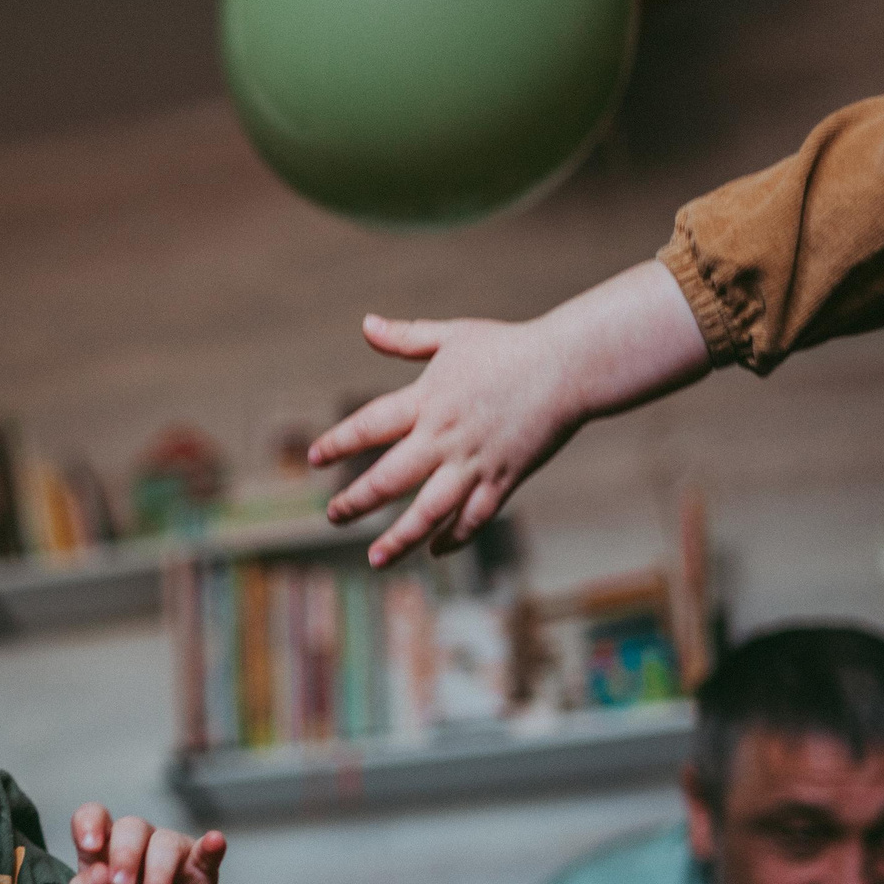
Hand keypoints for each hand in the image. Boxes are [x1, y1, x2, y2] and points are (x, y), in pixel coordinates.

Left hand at [66, 805, 224, 883]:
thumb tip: (95, 872)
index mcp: (104, 849)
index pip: (93, 816)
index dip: (90, 822)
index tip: (90, 846)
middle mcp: (137, 843)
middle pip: (131, 826)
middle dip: (125, 855)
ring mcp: (170, 851)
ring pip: (164, 841)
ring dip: (158, 873)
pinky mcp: (200, 866)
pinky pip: (207, 850)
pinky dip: (211, 845)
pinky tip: (214, 841)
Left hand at [307, 260, 709, 565]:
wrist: (570, 367)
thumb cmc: (509, 347)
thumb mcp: (453, 336)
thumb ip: (406, 337)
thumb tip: (366, 324)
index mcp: (427, 400)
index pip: (369, 425)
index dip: (338, 443)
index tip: (314, 458)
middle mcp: (445, 437)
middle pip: (390, 478)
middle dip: (356, 501)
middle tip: (333, 516)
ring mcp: (475, 463)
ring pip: (429, 511)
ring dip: (400, 538)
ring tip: (375, 558)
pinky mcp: (504, 480)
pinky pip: (473, 518)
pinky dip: (454, 537)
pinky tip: (434, 550)